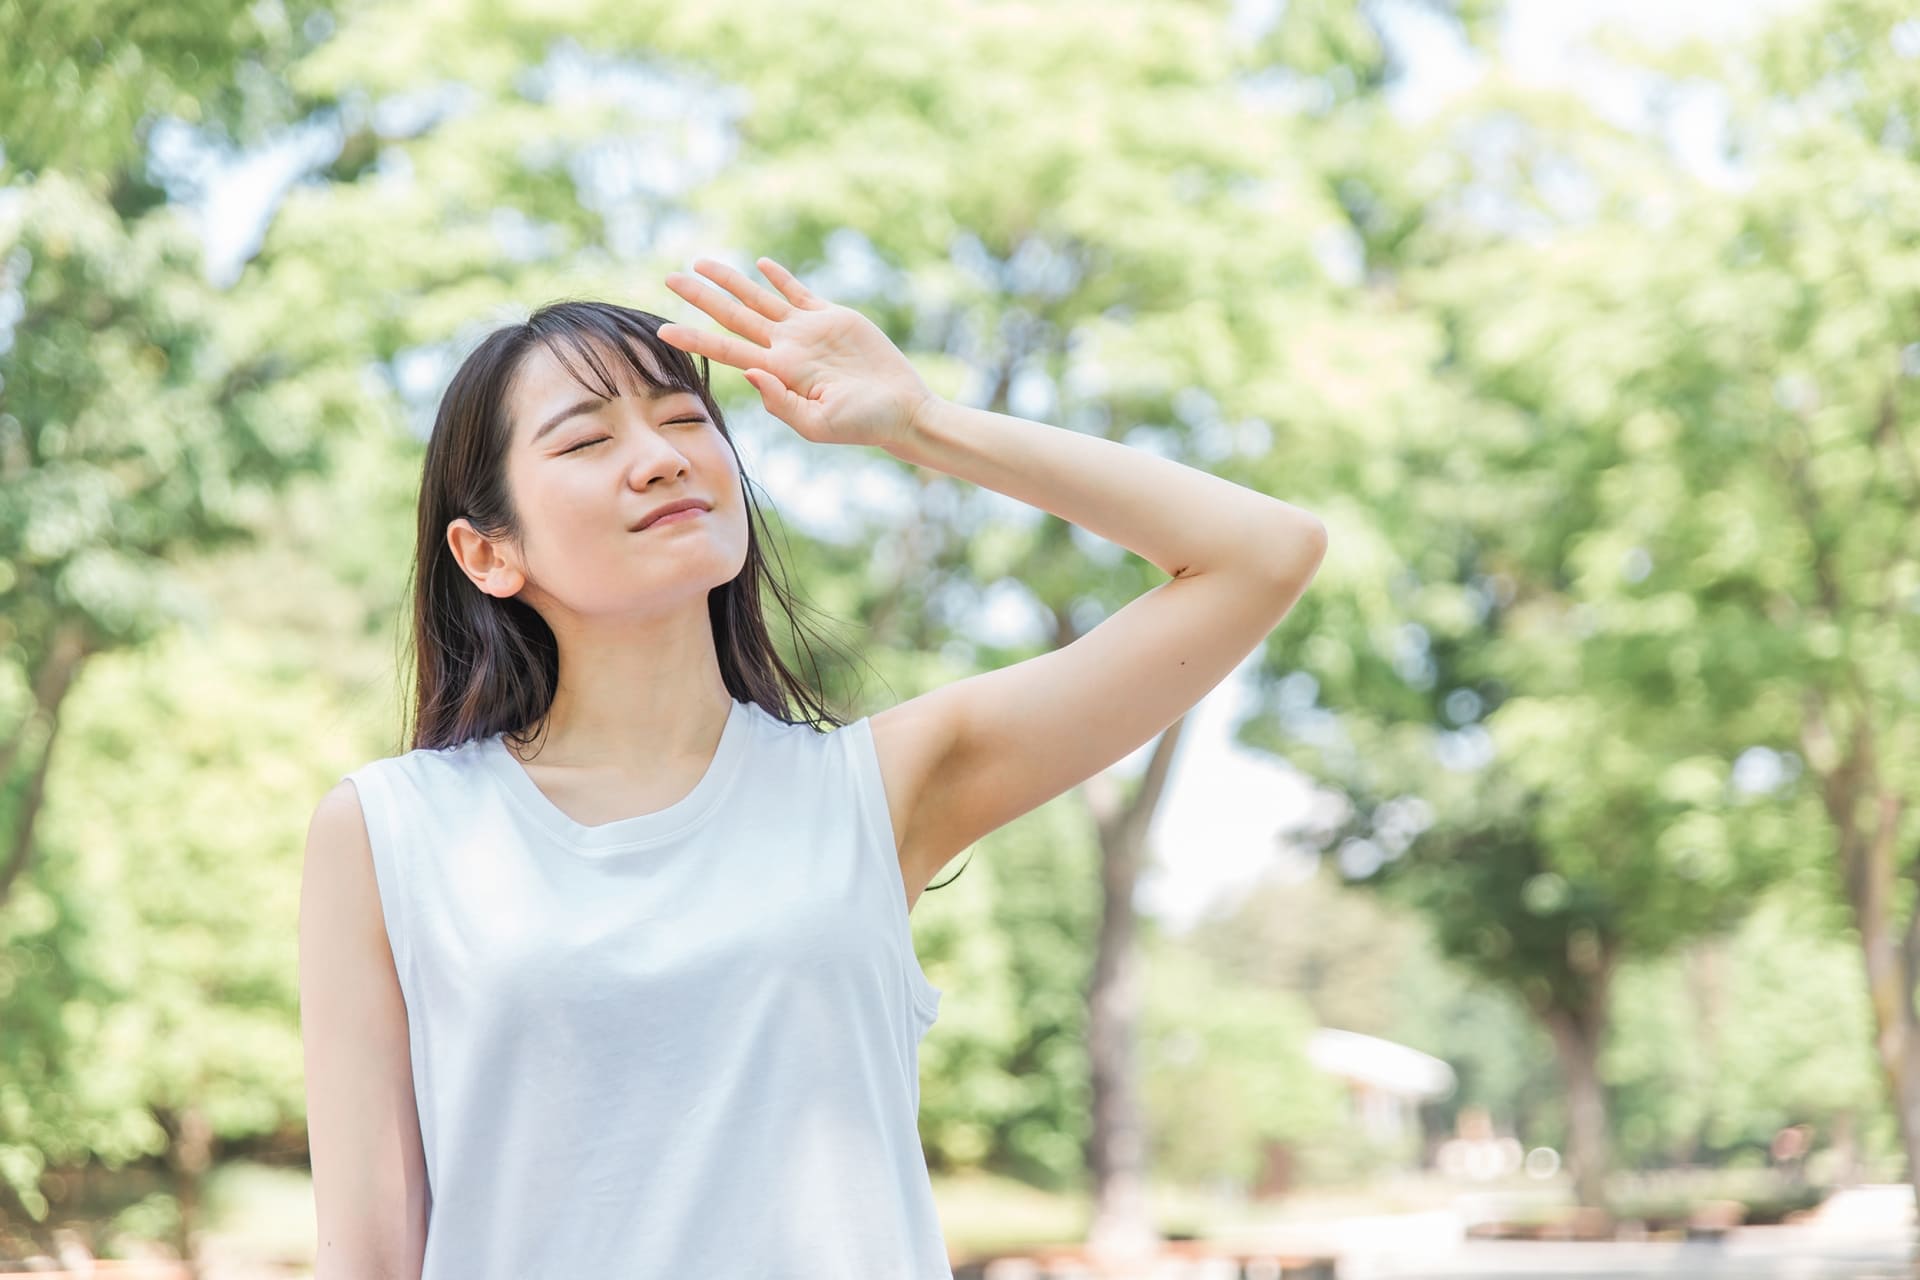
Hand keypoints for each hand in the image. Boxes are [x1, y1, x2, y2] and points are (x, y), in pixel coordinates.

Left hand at [656, 256, 937, 452]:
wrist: (901, 409)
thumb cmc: (862, 424)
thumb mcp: (818, 424)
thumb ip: (781, 401)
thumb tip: (749, 372)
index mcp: (778, 372)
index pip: (725, 350)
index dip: (694, 338)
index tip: (662, 330)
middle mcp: (785, 349)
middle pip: (733, 316)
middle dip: (700, 297)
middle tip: (668, 278)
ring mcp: (806, 331)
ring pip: (758, 298)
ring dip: (730, 281)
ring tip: (701, 263)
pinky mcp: (831, 318)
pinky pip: (797, 292)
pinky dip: (779, 278)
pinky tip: (761, 265)